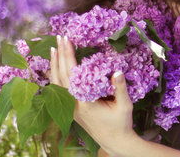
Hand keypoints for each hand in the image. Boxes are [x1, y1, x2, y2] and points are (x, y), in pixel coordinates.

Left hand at [50, 36, 136, 154]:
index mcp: (84, 102)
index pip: (72, 74)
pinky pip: (59, 89)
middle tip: (60, 37)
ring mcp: (70, 107)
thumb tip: (117, 71)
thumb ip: (120, 88)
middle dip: (60, 55)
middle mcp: (73, 105)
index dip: (68, 56)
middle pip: (61, 76)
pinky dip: (56, 75)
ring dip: (55, 64)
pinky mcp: (71, 109)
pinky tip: (55, 67)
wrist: (114, 141)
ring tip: (54, 48)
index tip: (67, 41)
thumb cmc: (121, 123)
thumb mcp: (125, 105)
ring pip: (56, 83)